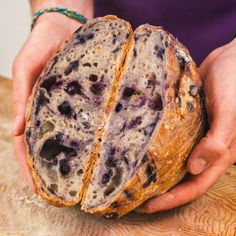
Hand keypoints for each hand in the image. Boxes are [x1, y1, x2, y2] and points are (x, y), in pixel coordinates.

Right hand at [12, 13, 82, 190]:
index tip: (37, 189)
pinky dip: (91, 132)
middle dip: (54, 168)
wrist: (64, 25)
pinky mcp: (87, 97)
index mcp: (33, 108)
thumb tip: (16, 130)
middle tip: (62, 190)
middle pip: (51, 145)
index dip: (30, 168)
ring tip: (82, 176)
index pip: (27, 145)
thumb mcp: (24, 68)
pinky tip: (99, 145)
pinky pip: (89, 117)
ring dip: (73, 155)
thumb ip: (22, 97)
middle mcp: (53, 111)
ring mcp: (71, 106)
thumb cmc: (40, 43)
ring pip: (71, 135)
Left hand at [136, 38, 235, 212]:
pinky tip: (142, 152)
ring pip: (176, 162)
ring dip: (158, 174)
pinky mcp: (187, 124)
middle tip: (135, 197)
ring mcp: (196, 137)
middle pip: (184, 178)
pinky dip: (159, 151)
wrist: (229, 59)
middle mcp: (208, 149)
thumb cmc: (233, 82)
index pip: (197, 185)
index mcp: (222, 153)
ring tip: (134, 181)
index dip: (174, 198)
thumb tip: (195, 169)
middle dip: (161, 192)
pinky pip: (172, 142)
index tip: (148, 206)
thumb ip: (218, 140)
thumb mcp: (229, 112)